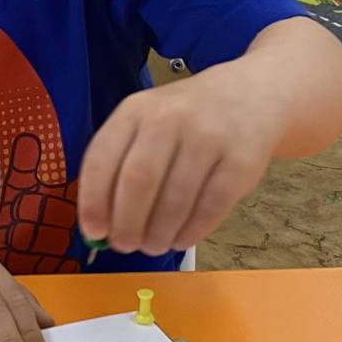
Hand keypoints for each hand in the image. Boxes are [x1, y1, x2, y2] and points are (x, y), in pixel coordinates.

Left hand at [77, 67, 280, 255]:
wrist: (249, 96)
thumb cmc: (184, 120)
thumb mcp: (146, 123)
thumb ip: (119, 165)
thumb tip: (100, 227)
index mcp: (135, 111)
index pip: (102, 158)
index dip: (93, 201)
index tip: (93, 231)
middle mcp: (170, 119)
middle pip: (138, 182)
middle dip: (127, 224)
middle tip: (125, 245)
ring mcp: (208, 138)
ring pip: (175, 200)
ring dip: (158, 234)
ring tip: (154, 245)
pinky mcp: (240, 163)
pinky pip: (210, 208)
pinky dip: (191, 232)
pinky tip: (181, 238)